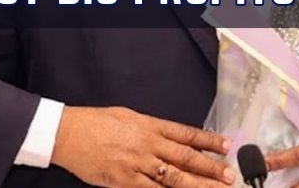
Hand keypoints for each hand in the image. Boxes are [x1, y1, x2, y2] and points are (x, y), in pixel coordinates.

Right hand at [52, 106, 233, 187]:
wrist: (69, 133)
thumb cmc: (96, 122)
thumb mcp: (128, 117)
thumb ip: (151, 128)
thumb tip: (170, 137)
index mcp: (150, 125)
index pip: (186, 133)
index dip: (208, 140)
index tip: (226, 146)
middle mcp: (148, 144)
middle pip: (187, 158)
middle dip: (210, 168)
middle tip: (229, 176)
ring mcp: (138, 164)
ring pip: (175, 177)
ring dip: (198, 185)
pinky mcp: (126, 180)